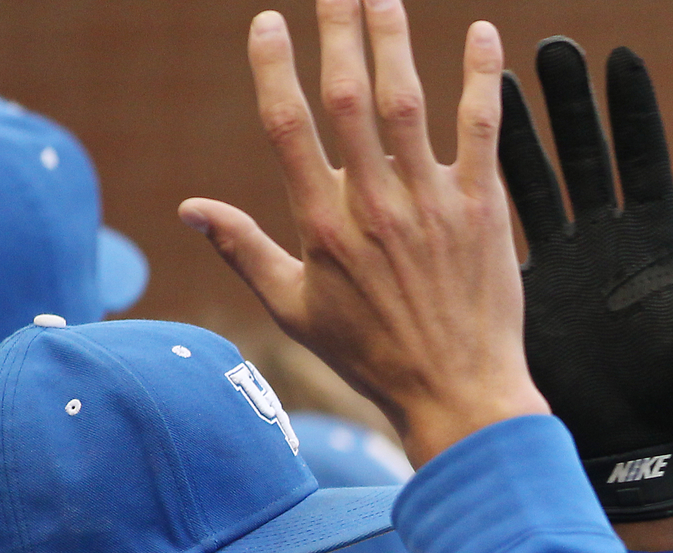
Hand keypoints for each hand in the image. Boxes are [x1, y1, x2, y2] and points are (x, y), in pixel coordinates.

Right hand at [180, 0, 547, 466]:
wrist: (457, 395)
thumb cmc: (373, 357)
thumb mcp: (295, 310)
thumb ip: (245, 249)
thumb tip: (189, 208)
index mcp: (323, 225)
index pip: (287, 128)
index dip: (274, 69)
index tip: (268, 23)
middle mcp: (374, 206)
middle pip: (348, 98)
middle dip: (338, 33)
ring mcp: (431, 206)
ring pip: (408, 103)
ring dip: (394, 40)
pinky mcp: (482, 212)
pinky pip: (482, 131)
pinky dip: (481, 79)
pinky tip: (482, 32)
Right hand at [498, 39, 672, 519]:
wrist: (636, 450)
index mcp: (657, 241)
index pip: (643, 158)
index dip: (631, 111)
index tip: (617, 58)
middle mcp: (609, 242)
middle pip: (587, 155)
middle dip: (570, 105)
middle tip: (552, 48)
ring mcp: (566, 263)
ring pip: (539, 182)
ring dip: (519, 134)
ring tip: (496, 77)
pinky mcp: (531, 290)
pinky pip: (503, 234)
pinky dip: (483, 194)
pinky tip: (459, 153)